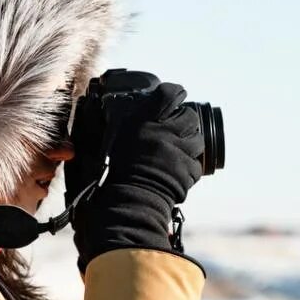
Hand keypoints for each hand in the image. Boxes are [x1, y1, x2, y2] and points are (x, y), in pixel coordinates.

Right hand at [71, 83, 203, 273]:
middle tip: (174, 130)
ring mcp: (179, 151)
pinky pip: (196, 164)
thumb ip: (107, 125)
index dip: (174, 93)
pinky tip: (178, 171)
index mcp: (144, 120)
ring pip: (198, 139)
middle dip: (184, 121)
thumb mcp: (101, 144)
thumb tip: (101, 110)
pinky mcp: (188, 171)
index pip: (170, 94)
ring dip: (189, 143)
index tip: (174, 95)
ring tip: (177, 151)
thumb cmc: (106, 177)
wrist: (124, 205)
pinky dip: (189, 167)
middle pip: (189, 116)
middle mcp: (165, 131)